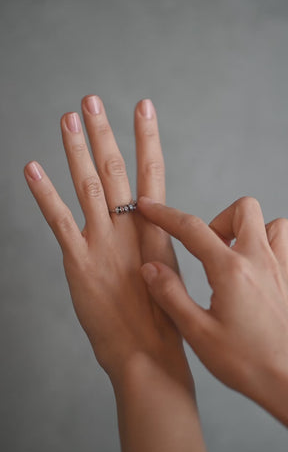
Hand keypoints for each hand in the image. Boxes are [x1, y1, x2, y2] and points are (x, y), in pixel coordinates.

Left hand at [24, 96, 190, 385]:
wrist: (148, 351)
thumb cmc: (163, 315)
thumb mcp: (165, 268)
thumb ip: (150, 240)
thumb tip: (141, 224)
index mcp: (155, 228)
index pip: (152, 171)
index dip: (146, 137)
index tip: (143, 107)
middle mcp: (128, 228)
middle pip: (114, 169)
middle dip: (102, 132)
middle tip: (91, 100)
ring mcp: (102, 243)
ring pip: (86, 185)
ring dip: (75, 150)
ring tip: (67, 119)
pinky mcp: (78, 261)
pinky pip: (58, 219)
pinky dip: (43, 192)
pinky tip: (31, 167)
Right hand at [139, 196, 287, 424]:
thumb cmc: (248, 363)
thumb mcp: (198, 333)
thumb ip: (170, 295)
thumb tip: (151, 268)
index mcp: (231, 271)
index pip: (192, 229)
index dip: (165, 215)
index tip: (149, 208)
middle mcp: (260, 262)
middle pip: (243, 209)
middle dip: (219, 219)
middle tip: (208, 246)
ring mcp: (282, 269)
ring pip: (271, 223)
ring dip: (250, 230)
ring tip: (233, 254)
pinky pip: (286, 245)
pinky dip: (270, 245)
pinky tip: (256, 269)